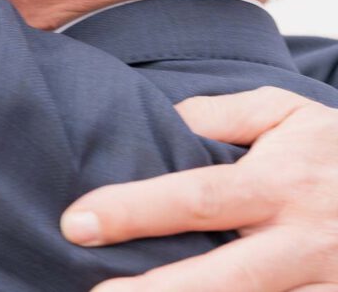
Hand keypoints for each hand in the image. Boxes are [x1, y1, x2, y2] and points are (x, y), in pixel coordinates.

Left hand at [59, 87, 337, 290]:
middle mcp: (303, 241)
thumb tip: (162, 124)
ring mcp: (328, 283)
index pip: (196, 198)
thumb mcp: (286, 114)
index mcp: (280, 186)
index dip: (134, 211)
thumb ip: (221, 116)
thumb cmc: (337, 152)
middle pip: (221, 278)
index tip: (77, 222)